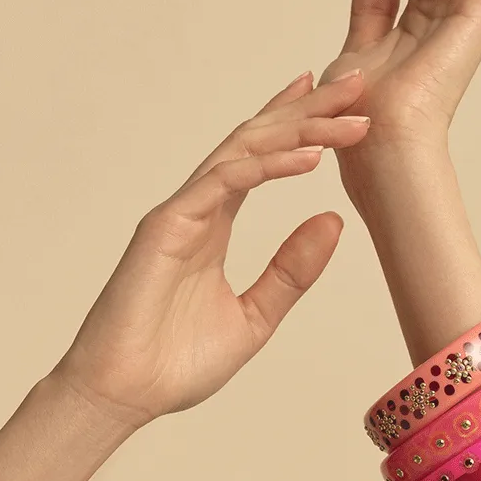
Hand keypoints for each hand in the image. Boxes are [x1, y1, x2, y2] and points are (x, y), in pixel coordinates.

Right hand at [52, 72, 368, 429]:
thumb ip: (290, 270)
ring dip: (297, 127)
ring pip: (243, 151)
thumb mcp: (254, 317)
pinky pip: (223, 182)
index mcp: (214, 225)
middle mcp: (197, 208)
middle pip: (257, 142)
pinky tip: (308, 156)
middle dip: (307, 110)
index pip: (261, 160)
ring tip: (346, 113)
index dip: (299, 126)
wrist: (125, 396)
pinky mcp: (166, 226)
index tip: (343, 104)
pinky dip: (266, 165)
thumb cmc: (175, 364)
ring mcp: (180, 212)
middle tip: (356, 84)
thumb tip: (332, 222)